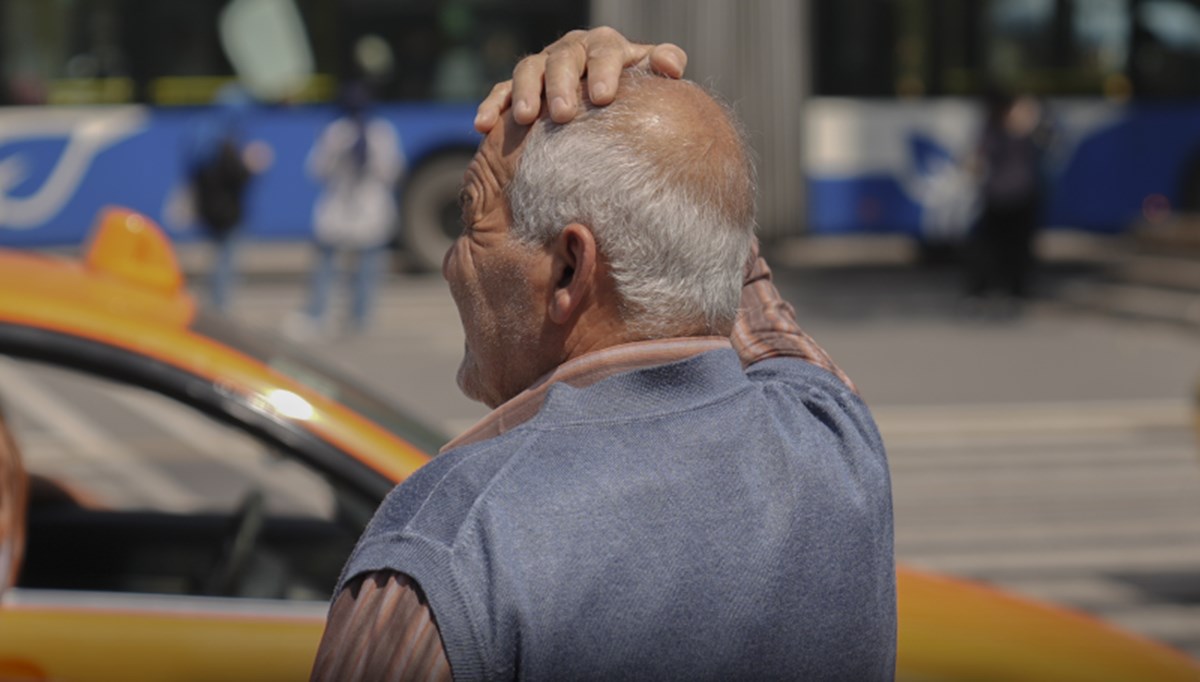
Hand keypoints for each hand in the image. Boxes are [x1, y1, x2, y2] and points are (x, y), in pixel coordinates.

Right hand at [474, 26, 686, 132]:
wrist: (602, 104)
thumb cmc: (630, 93)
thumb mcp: (649, 79)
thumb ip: (663, 65)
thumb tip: (673, 67)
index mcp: (604, 46)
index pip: (604, 51)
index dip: (603, 70)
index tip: (603, 97)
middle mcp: (570, 51)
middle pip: (563, 60)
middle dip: (562, 85)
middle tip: (565, 114)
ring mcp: (541, 67)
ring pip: (528, 71)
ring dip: (525, 93)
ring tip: (526, 119)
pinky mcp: (515, 87)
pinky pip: (500, 92)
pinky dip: (492, 106)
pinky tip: (483, 126)